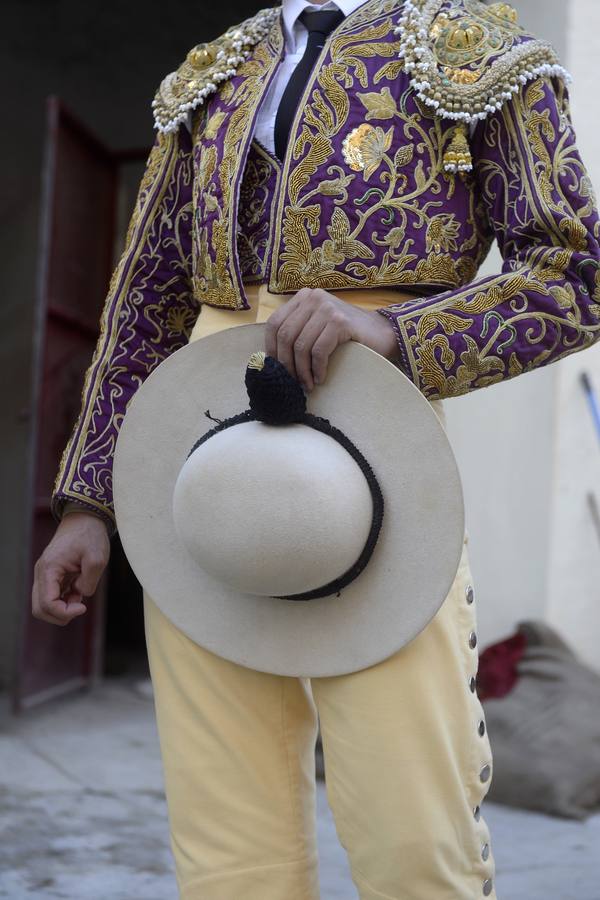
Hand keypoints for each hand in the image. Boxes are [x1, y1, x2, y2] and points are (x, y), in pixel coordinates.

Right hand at [32, 513, 110, 625]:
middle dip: (61, 615)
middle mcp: (42, 573)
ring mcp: (44, 575)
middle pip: (40, 609)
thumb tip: (79, 594)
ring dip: (62, 609)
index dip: (65, 613)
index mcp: (49, 569)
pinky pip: (51, 597)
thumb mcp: (97, 558)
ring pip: (43, 605)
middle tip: (80, 606)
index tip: (84, 607)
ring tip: (79, 595)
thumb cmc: (90, 535)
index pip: (47, 604)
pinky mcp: (51, 576)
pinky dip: (63, 601)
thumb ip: (89, 582)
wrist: (85, 519)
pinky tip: (77, 591)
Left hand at [265, 288, 399, 390]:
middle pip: (286, 335)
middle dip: (286, 363)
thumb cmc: (346, 336)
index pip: (275, 323)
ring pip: (301, 345)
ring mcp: (328, 308)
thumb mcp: (317, 327)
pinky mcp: (340, 322)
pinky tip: (320, 378)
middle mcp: (314, 298)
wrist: (381, 333)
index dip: (271, 348)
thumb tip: (271, 358)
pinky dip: (317, 369)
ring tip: (307, 384)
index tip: (276, 368)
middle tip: (292, 381)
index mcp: (304, 297)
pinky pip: (319, 350)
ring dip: (302, 370)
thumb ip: (298, 332)